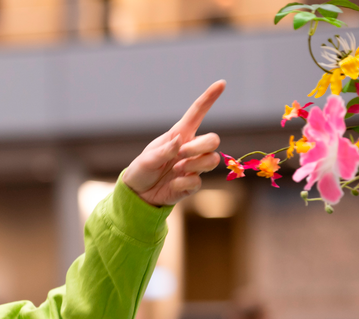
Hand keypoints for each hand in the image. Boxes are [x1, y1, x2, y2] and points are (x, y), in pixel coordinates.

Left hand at [124, 80, 225, 206]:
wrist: (137, 195)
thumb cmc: (141, 171)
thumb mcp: (146, 159)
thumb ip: (163, 151)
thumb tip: (180, 141)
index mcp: (179, 136)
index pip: (196, 114)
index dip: (209, 98)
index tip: (221, 83)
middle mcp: (190, 149)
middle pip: (213, 140)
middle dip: (199, 147)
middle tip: (180, 155)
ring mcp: (193, 166)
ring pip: (212, 160)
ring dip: (194, 164)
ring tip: (175, 170)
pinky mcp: (192, 183)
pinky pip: (198, 181)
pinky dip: (183, 183)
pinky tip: (172, 184)